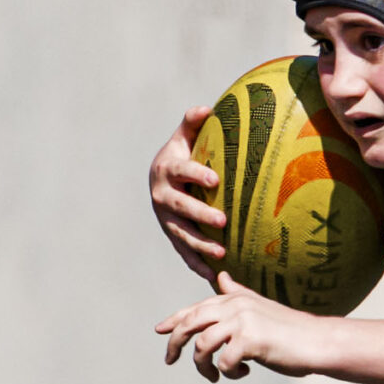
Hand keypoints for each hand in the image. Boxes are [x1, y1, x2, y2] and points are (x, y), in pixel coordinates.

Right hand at [148, 106, 227, 280]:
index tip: (216, 179)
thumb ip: (191, 123)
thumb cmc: (180, 155)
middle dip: (201, 215)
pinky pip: (183, 252)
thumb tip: (206, 108)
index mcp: (166, 170)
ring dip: (200, 245)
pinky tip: (212, 275)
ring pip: (181, 234)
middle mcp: (162, 196)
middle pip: (181, 207)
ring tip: (222, 253)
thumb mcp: (183, 138)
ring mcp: (165, 219)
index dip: (196, 175)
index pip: (181, 172)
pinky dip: (196, 264)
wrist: (159, 181)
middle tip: (223, 220)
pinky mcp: (171, 235)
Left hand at [155, 272, 325, 381]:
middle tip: (170, 360)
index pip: (195, 308)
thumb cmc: (291, 330)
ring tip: (216, 376)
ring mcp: (242, 322)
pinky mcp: (250, 340)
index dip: (174, 320)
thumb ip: (238, 294)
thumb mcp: (259, 308)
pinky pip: (223, 362)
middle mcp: (235, 306)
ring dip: (204, 366)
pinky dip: (229, 373)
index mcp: (235, 299)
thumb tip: (221, 277)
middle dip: (175, 343)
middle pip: (190, 323)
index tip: (159, 330)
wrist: (318, 342)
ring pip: (202, 345)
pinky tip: (243, 372)